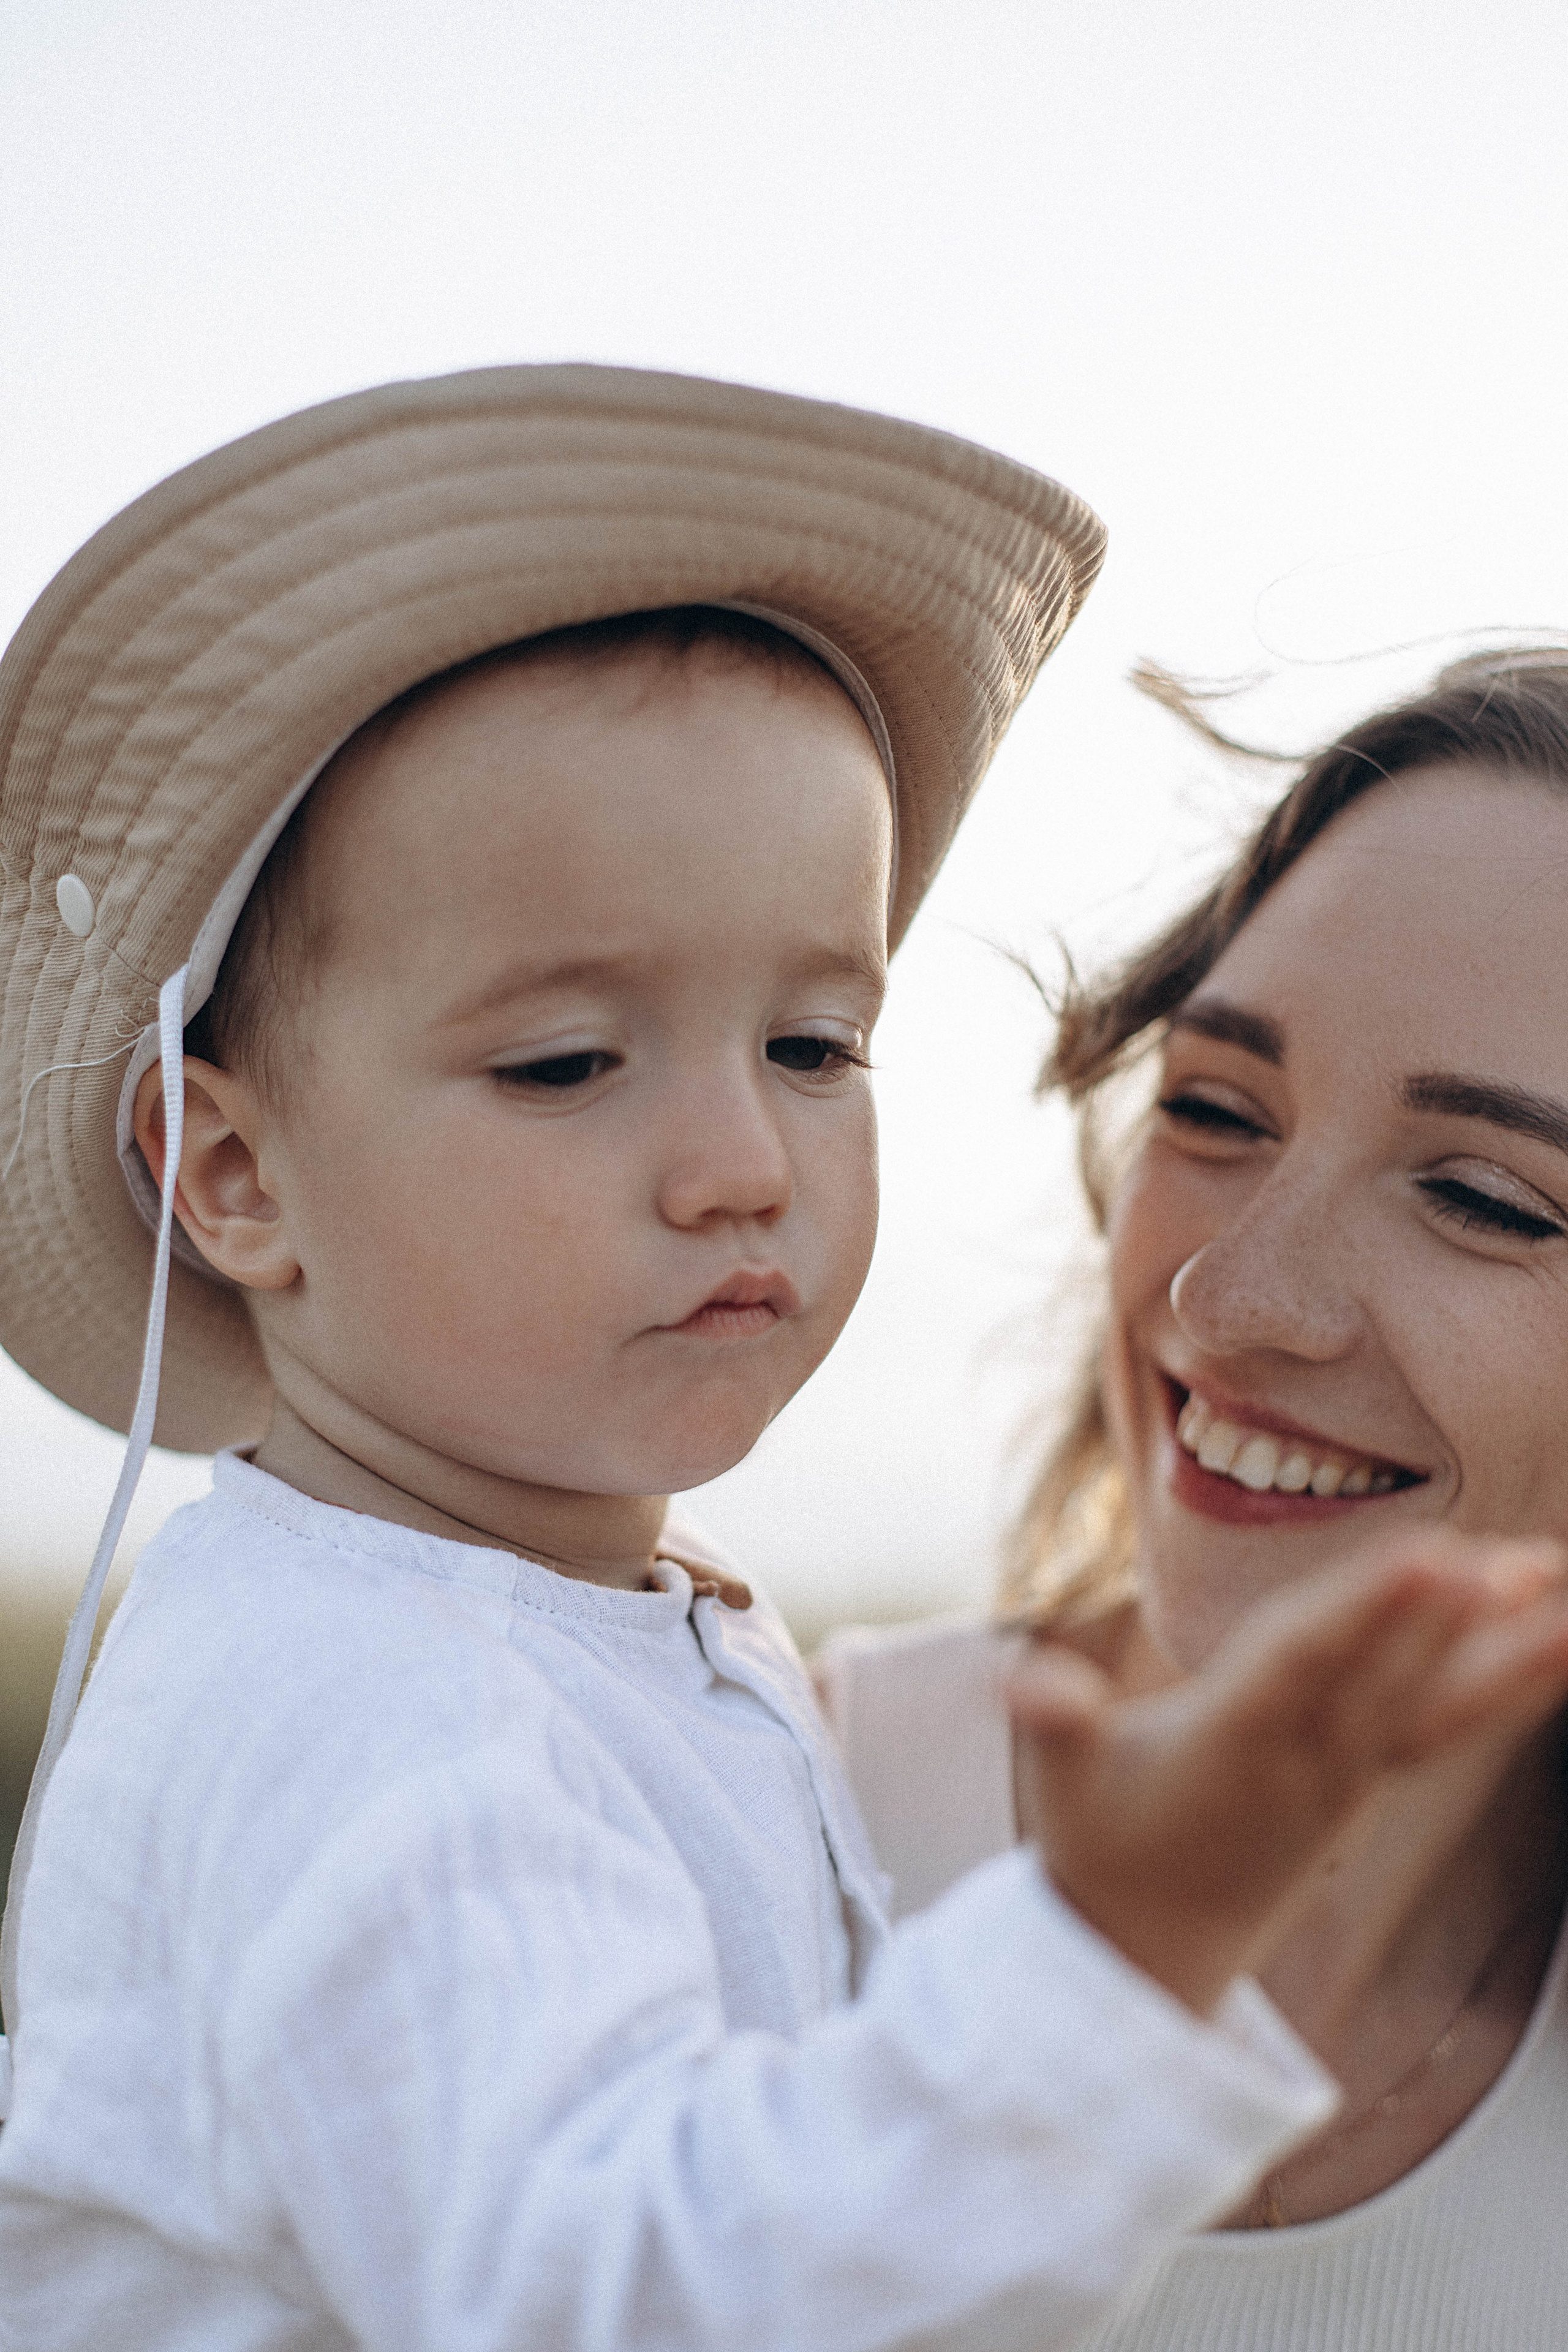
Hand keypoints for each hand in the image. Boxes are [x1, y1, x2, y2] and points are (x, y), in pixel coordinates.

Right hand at [1006, 1533, 1567, 2015]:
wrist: (1148, 1952)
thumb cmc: (1100, 1842)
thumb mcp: (1061, 1783)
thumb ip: (1053, 1724)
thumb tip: (1024, 1684)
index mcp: (1230, 1744)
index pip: (1306, 1664)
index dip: (1366, 1612)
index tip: (1428, 1562)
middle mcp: (1304, 1762)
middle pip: (1386, 1678)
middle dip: (1449, 1619)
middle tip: (1516, 1558)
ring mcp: (1346, 1778)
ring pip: (1434, 1704)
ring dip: (1503, 1647)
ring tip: (1560, 1582)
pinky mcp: (1369, 1785)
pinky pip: (1449, 1728)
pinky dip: (1507, 1683)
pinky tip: (1557, 1638)